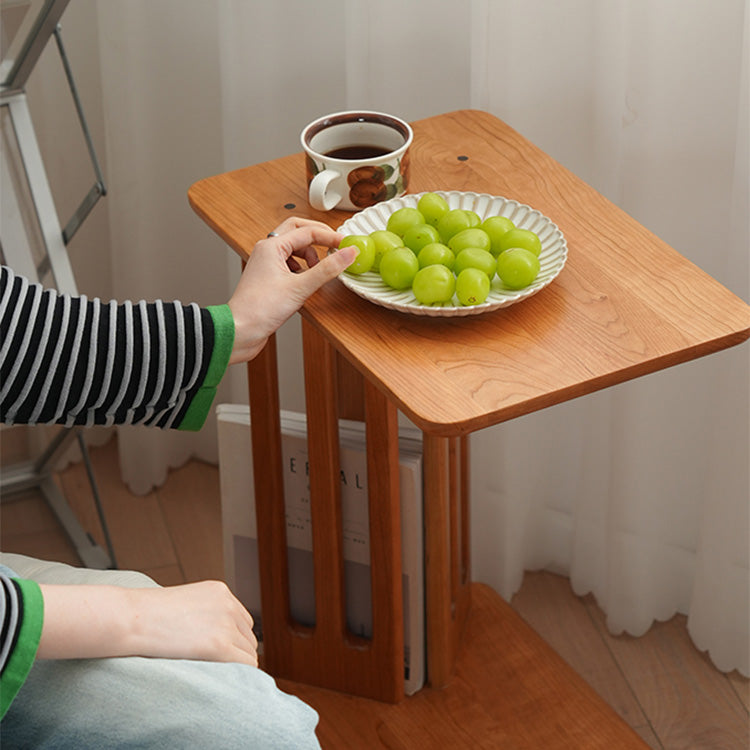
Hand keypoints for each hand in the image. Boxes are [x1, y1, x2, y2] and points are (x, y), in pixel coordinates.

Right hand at [38, 580, 258, 666]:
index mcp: (220, 591)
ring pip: (248, 651)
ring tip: (212, 671)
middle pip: (247, 636)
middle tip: (215, 667)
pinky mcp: (220, 644)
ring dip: (235, 663)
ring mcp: (226, 623)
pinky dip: (239, 673)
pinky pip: (246, 664)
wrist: (131, 618)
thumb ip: (203, 614)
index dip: (233, 639)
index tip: (219, 654)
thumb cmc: (146, 615)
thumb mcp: (183, 604)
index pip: (241, 621)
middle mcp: (228, 604)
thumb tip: (212, 637)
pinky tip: (221, 677)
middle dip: (235, 652)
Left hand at [227, 217, 357, 363]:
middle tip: (336, 246)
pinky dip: (302, 267)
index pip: (308, 232)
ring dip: (310, 254)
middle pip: (298, 230)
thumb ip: (327, 269)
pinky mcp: (269, 277)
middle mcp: (267, 250)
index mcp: (271, 246)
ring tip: (319, 270)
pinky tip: (306, 281)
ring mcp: (266, 263)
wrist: (240, 330)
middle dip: (319, 237)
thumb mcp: (300, 287)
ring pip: (294, 247)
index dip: (331, 237)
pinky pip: (289, 262)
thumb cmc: (259, 309)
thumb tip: (348, 253)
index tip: (347, 245)